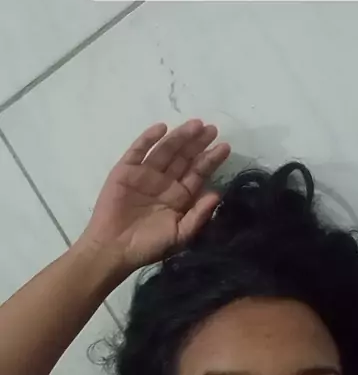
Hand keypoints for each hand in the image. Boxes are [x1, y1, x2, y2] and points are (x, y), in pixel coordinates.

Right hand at [77, 119, 230, 273]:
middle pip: (184, 158)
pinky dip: (148, 138)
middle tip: (212, 129)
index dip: (211, 160)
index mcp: (180, 196)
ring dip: (180, 137)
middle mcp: (164, 182)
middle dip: (198, 143)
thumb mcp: (180, 234)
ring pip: (165, 150)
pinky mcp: (125, 170)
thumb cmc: (148, 246)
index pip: (198, 173)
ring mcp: (145, 174)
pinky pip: (138, 150)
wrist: (114, 249)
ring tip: (195, 125)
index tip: (225, 147)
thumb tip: (217, 194)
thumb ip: (199, 215)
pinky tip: (161, 128)